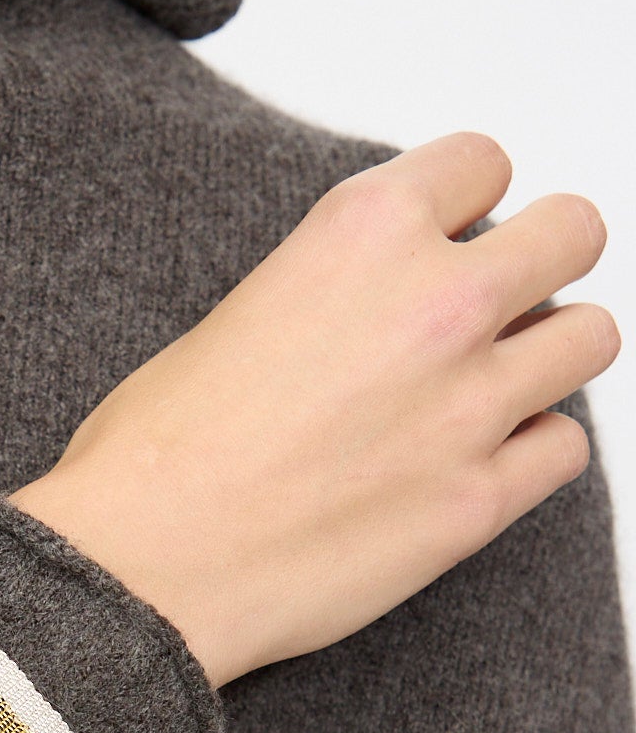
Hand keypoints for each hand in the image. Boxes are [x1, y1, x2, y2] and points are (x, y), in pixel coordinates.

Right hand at [9, 134, 617, 688]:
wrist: (144, 568)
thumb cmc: (154, 453)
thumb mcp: (237, 311)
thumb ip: (334, 288)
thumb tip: (373, 308)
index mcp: (363, 234)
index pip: (482, 163)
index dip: (467, 201)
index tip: (453, 231)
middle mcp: (437, 304)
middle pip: (571, 232)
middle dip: (541, 260)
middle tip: (502, 299)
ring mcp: (471, 404)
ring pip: (589, 337)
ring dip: (548, 353)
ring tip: (493, 383)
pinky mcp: (480, 499)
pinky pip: (564, 447)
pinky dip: (531, 450)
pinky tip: (475, 460)